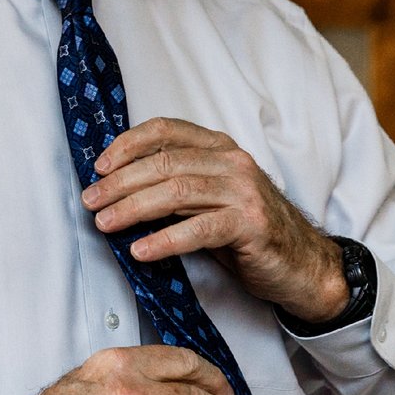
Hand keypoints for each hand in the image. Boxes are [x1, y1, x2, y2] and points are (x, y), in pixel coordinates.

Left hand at [81, 118, 348, 321]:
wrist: (303, 264)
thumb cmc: (249, 232)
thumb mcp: (213, 198)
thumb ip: (179, 185)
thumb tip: (119, 187)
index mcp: (221, 148)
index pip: (167, 130)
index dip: (128, 144)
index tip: (99, 166)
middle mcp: (233, 162)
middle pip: (164, 163)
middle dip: (120, 183)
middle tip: (91, 202)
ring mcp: (244, 192)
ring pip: (176, 192)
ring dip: (133, 208)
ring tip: (105, 224)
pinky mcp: (250, 224)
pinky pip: (199, 229)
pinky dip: (165, 240)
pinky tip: (141, 251)